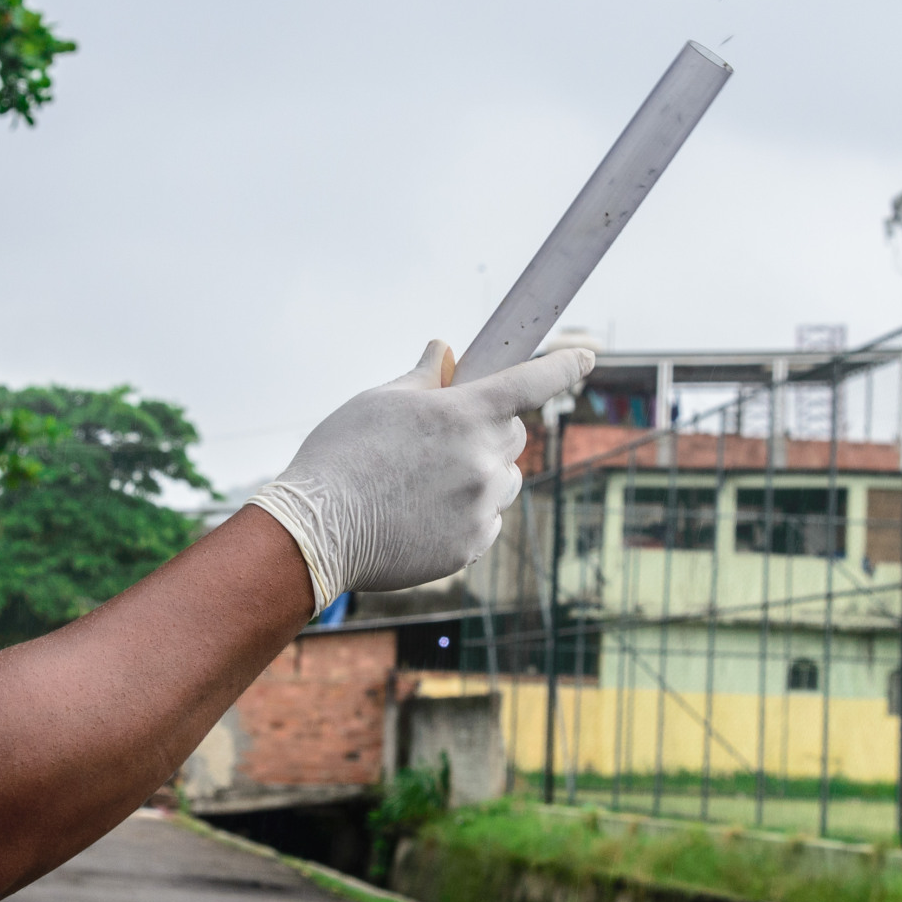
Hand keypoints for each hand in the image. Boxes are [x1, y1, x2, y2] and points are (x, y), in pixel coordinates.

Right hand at [250, 340, 594, 614]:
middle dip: (491, 428)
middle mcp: (483, 460)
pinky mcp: (470, 547)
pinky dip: (467, 514)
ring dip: (481, 474)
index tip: (587, 357)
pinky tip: (423, 514)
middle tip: (448, 436)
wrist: (315, 531)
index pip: (531, 382)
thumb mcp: (380, 401)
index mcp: (465, 414)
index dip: (564, 367)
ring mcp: (480, 508)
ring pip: (504, 481)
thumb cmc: (341, 455)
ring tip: (427, 483)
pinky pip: (486, 521)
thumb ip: (424, 377)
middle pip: (514, 435)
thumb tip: (445, 353)